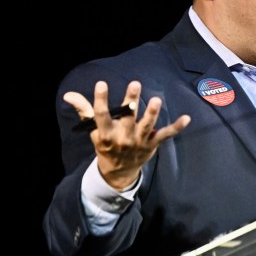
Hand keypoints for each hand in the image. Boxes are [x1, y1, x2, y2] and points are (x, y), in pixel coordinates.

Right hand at [64, 80, 190, 189]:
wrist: (118, 172)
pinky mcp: (153, 144)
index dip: (100, 99)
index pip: (101, 115)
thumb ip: (84, 111)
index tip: (101, 84)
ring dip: (153, 113)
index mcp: (106, 133)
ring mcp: (139, 141)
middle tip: (135, 84)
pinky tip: (187, 118)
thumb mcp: (93, 130)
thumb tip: (68, 95)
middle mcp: (123, 137)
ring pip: (147, 126)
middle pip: (128, 118)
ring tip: (157, 100)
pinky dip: (177, 127)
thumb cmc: (106, 145)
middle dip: (131, 101)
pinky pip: (166, 135)